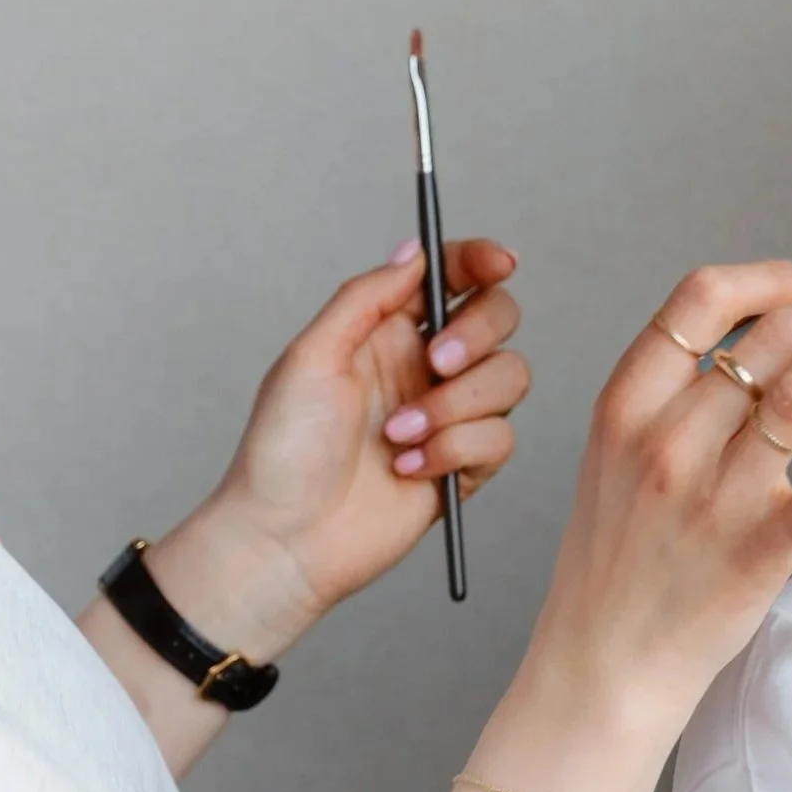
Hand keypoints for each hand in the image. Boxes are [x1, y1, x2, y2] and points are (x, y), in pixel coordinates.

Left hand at [156, 238, 529, 657]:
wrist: (287, 539)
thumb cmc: (282, 451)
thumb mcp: (310, 357)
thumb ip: (366, 296)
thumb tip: (414, 252)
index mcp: (386, 331)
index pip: (450, 277)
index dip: (481, 261)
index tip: (499, 263)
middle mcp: (423, 366)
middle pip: (497, 318)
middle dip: (476, 337)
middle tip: (435, 364)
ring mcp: (448, 414)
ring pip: (509, 379)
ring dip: (455, 407)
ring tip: (400, 437)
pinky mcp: (463, 464)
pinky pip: (499, 439)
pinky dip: (455, 452)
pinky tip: (408, 470)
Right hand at [490, 254, 791, 767]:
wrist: (602, 664)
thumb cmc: (620, 557)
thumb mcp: (618, 455)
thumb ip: (678, 394)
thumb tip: (770, 330)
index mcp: (627, 406)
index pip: (699, 303)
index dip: (767, 277)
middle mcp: (669, 442)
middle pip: (770, 340)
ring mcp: (714, 498)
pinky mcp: (755, 553)